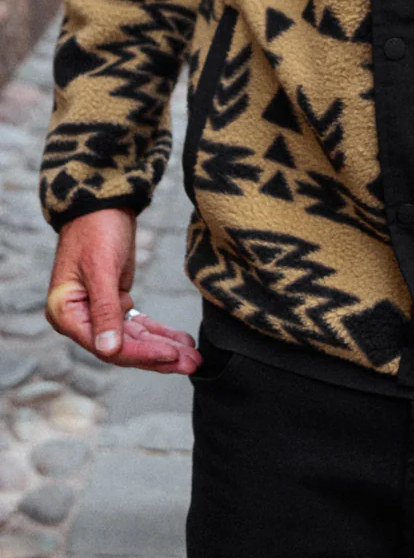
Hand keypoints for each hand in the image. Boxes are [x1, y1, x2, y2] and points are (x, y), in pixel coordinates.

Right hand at [46, 208, 200, 374]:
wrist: (103, 203)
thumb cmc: (96, 230)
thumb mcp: (101, 269)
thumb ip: (105, 311)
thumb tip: (109, 350)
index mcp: (67, 314)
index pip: (106, 346)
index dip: (141, 353)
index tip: (172, 355)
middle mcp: (81, 319)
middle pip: (123, 347)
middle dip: (159, 355)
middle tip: (192, 363)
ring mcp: (99, 312)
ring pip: (134, 338)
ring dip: (164, 347)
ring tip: (194, 356)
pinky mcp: (115, 302)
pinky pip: (138, 324)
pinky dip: (159, 332)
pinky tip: (181, 340)